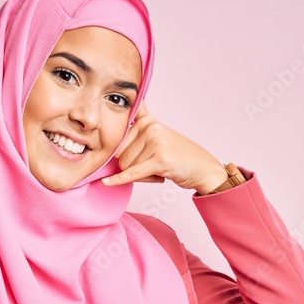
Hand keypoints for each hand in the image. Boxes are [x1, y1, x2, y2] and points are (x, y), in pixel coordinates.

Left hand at [101, 102, 229, 193]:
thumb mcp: (157, 137)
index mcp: (148, 121)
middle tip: (153, 166)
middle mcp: (150, 128)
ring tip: (159, 169)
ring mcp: (155, 142)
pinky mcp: (159, 159)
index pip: (119, 136)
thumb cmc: (178, 156)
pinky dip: (119, 180)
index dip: (116, 147)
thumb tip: (119, 120)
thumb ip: (140, 129)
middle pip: (121, 154)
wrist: (203, 169)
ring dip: (141, 175)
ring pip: (127, 167)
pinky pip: (133, 173)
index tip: (100, 120)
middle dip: (133, 166)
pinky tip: (107, 183)